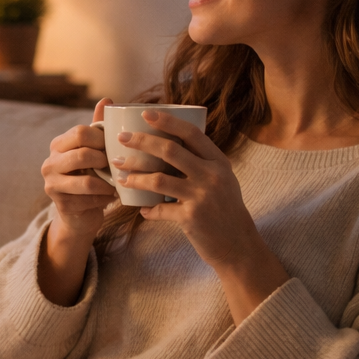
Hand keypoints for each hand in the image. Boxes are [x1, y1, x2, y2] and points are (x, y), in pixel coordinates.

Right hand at [37, 98, 117, 304]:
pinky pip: (90, 199)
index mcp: (58, 145)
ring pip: (86, 180)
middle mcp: (49, 163)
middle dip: (105, 160)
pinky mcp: (60, 204)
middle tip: (118, 165)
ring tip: (117, 181)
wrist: (79, 215)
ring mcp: (52, 185)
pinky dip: (105, 197)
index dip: (102, 138)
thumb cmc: (90, 177)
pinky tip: (112, 197)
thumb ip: (98, 127)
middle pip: (82, 154)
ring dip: (107, 181)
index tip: (117, 146)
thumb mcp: (94, 151)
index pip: (79, 132)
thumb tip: (107, 99)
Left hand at [113, 109, 288, 322]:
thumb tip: (170, 143)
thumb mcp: (221, 179)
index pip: (191, 133)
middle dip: (141, 142)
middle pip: (170, 150)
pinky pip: (160, 209)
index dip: (167, 121)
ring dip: (135, 176)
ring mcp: (201, 196)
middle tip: (121, 139)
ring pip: (159, 179)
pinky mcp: (191, 217)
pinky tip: (140, 210)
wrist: (238, 244)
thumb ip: (201, 162)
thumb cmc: (224, 208)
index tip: (146, 113)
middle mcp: (212, 175)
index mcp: (218, 161)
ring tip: (120, 175)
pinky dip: (148, 210)